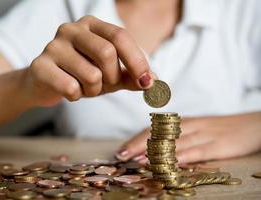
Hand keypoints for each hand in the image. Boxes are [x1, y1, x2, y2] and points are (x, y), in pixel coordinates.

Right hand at [24, 15, 154, 106]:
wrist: (44, 83)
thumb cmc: (80, 75)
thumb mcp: (109, 74)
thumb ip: (130, 76)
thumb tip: (154, 82)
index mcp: (91, 25)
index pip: (120, 36)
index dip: (137, 60)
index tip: (148, 82)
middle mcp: (71, 29)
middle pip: (107, 53)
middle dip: (112, 77)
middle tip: (105, 85)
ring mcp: (53, 46)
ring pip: (91, 75)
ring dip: (93, 90)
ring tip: (83, 87)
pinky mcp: (40, 66)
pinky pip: (71, 87)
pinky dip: (76, 96)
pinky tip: (68, 91)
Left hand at [116, 112, 260, 163]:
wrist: (252, 125)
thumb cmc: (220, 130)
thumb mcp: (196, 131)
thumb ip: (178, 138)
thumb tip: (154, 151)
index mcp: (183, 123)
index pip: (155, 130)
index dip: (136, 140)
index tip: (121, 150)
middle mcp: (189, 126)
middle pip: (160, 135)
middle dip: (138, 145)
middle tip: (121, 156)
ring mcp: (204, 134)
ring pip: (175, 142)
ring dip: (155, 152)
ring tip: (137, 160)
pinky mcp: (219, 144)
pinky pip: (198, 151)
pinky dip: (183, 156)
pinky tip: (171, 163)